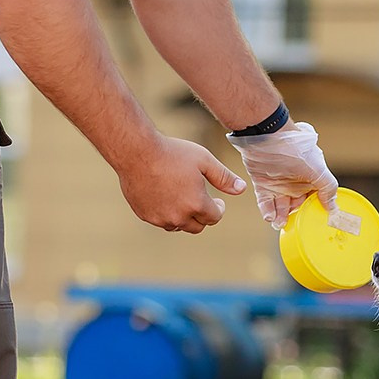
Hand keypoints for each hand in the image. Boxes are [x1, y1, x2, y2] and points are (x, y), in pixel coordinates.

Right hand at [114, 134, 246, 232]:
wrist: (136, 152)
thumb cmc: (172, 153)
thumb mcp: (204, 160)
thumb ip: (224, 177)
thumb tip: (242, 189)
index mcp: (197, 204)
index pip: (214, 217)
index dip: (218, 209)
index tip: (218, 201)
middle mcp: (179, 216)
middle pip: (198, 226)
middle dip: (203, 216)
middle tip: (202, 202)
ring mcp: (160, 218)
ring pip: (179, 226)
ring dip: (185, 217)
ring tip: (184, 199)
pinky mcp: (145, 216)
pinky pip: (161, 222)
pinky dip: (167, 214)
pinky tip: (166, 198)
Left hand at [227, 120, 339, 229]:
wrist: (268, 138)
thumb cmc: (296, 150)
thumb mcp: (318, 170)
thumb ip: (328, 188)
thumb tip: (333, 208)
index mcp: (311, 178)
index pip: (314, 199)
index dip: (314, 211)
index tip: (312, 224)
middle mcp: (295, 182)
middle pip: (296, 206)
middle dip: (295, 217)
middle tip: (292, 226)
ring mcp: (279, 184)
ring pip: (281, 207)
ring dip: (280, 217)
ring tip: (279, 223)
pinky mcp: (263, 184)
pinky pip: (265, 202)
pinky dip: (267, 211)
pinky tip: (270, 217)